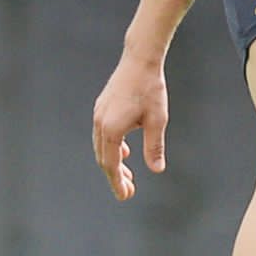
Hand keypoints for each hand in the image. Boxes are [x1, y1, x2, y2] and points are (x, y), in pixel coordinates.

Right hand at [92, 52, 168, 200]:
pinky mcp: (102, 107)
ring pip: (102, 147)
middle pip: (104, 158)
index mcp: (112, 130)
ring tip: (127, 175)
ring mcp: (99, 114)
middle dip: (115, 176)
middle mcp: (100, 123)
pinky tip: (124, 152)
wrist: (140, 60)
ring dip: (113, 163)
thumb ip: (154, 146)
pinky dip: (112, 148)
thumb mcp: (157, 120)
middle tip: (129, 191)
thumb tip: (157, 169)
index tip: (126, 196)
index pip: (111, 165)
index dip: (117, 183)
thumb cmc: (150, 89)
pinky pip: (103, 135)